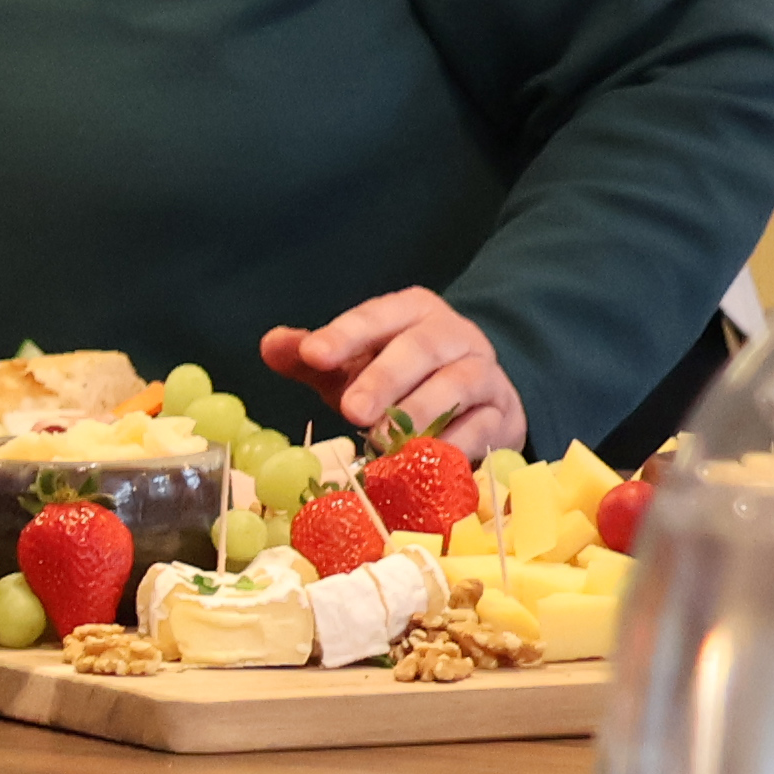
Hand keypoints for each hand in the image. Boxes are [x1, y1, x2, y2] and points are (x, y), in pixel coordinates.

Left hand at [263, 293, 529, 459]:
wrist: (476, 403)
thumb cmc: (401, 379)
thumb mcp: (355, 363)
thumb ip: (314, 356)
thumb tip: (271, 346)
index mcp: (414, 311)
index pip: (378, 316)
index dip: (345, 334)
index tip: (312, 354)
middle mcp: (455, 336)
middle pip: (421, 349)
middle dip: (384, 378)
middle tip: (351, 409)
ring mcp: (485, 374)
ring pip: (457, 385)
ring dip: (419, 412)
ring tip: (382, 440)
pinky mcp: (503, 416)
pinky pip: (482, 428)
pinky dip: (452, 445)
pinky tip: (421, 461)